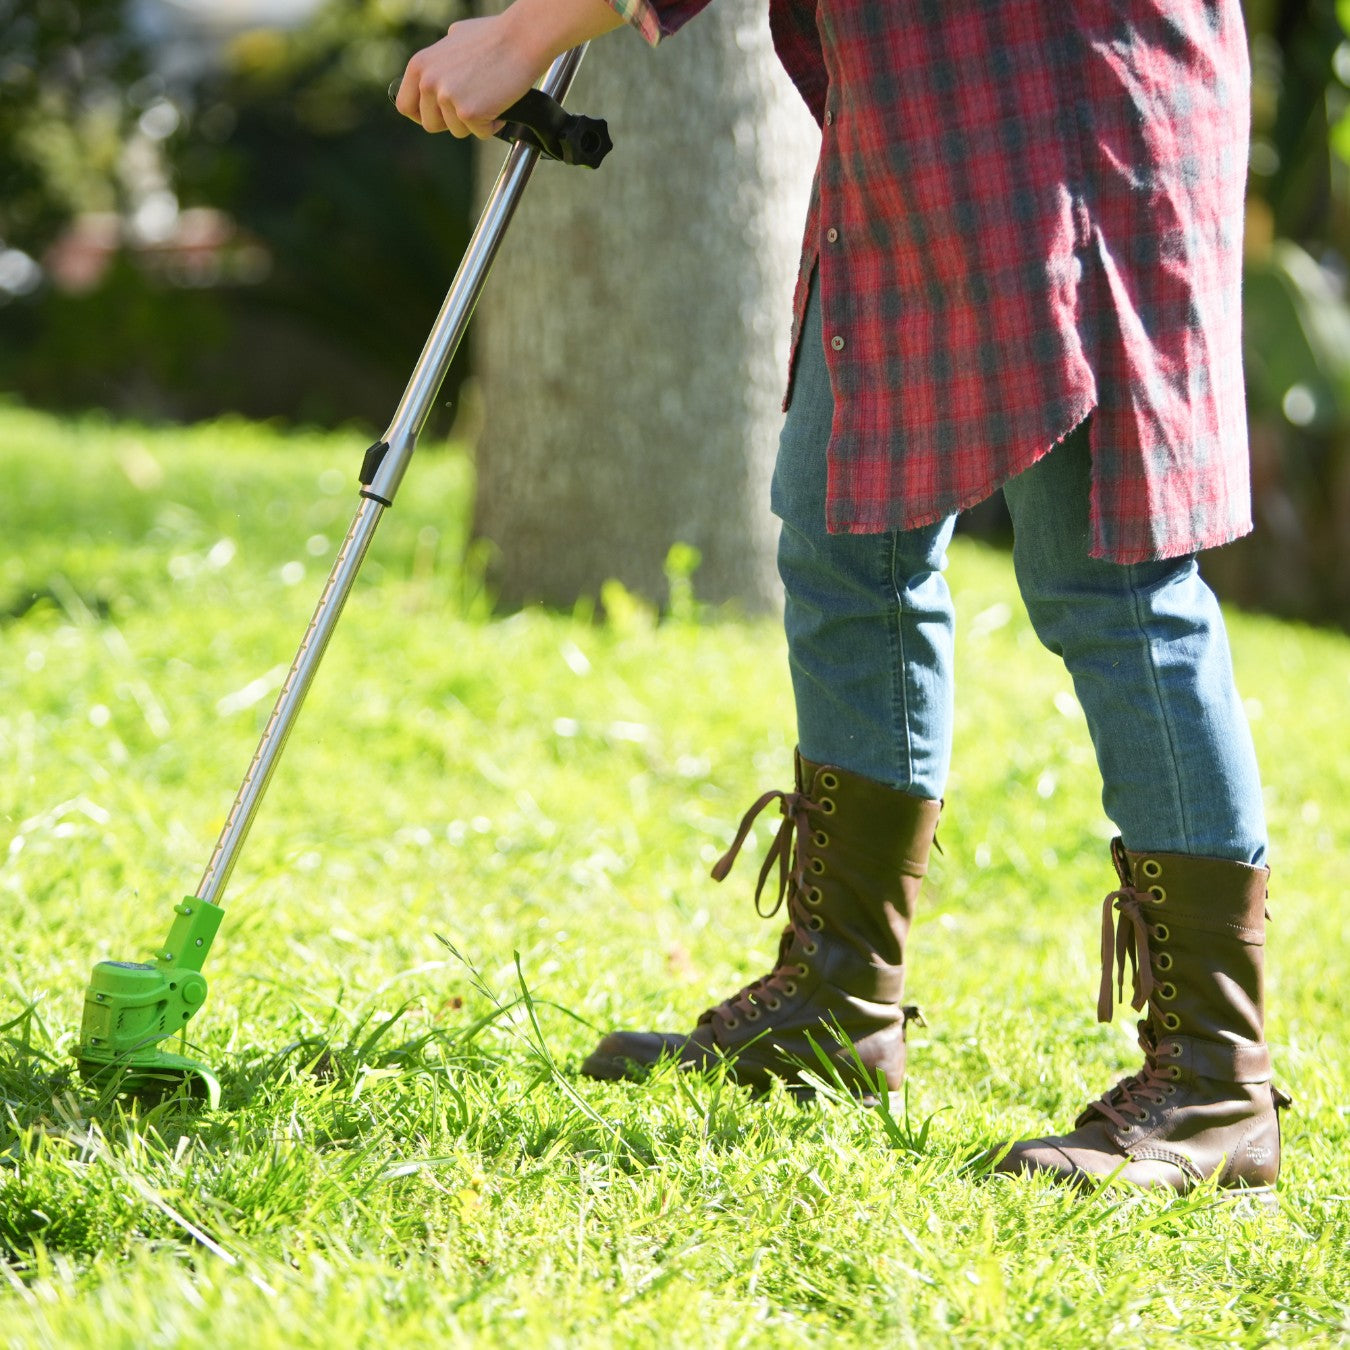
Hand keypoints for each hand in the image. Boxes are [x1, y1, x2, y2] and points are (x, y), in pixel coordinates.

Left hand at [396, 16, 544, 137]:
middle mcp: (428, 81)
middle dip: (451, 122)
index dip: (423, 115)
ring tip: (488, 99)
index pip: (405, 105)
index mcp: (420, 64)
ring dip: (474, 123)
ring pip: (457, 131)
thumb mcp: (454, 39)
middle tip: (470, 108)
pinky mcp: (468, 111)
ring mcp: (447, 97)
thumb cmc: (494, 36)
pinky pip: (480, 133)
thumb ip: (440, 60)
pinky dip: (492, 124)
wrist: (521, 39)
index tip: (438, 117)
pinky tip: (499, 103)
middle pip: (430, 124)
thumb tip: (439, 72)